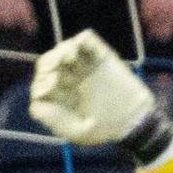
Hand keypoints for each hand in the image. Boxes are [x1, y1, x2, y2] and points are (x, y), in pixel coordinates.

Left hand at [27, 31, 161, 147]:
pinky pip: (86, 40)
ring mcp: (86, 66)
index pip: (42, 81)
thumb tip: (36, 99)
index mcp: (60, 94)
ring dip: (62, 51)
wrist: (136, 122)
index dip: (43, 81)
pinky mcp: (103, 57)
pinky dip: (80, 41)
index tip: (54, 85)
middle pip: (49, 62)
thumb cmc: (106, 130)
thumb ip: (51, 118)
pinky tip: (79, 51)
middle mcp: (71, 78)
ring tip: (70, 58)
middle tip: (58, 68)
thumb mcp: (76, 132)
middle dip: (49, 63)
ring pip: (64, 48)